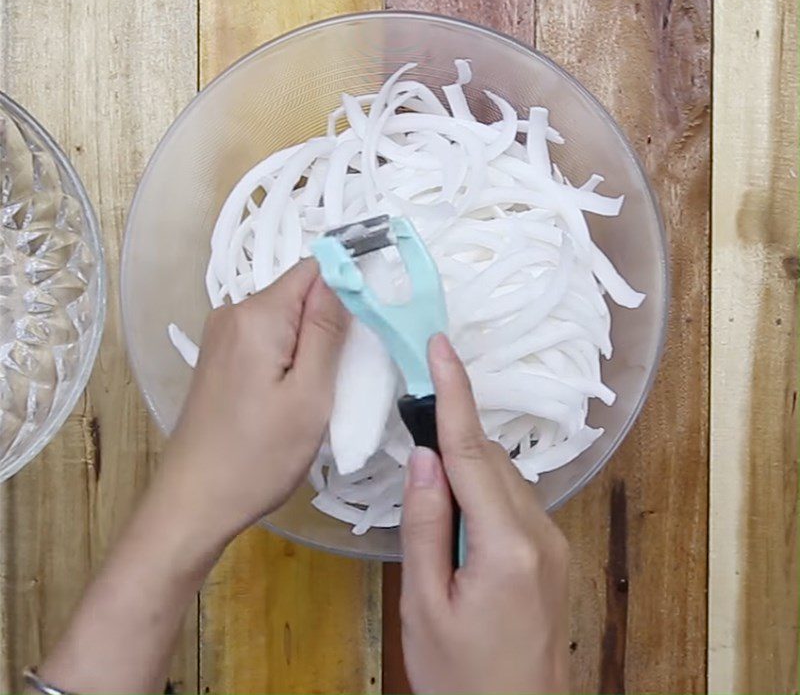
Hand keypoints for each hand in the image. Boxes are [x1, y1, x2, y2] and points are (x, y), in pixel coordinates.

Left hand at [155, 258, 348, 551]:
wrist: (194, 503)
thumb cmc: (259, 454)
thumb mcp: (309, 394)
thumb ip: (326, 329)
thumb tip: (341, 274)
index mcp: (257, 314)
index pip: (314, 269)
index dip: (348, 283)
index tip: (372, 321)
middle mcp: (233, 314)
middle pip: (299, 293)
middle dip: (331, 319)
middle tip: (351, 366)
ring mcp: (222, 337)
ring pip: (285, 319)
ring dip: (311, 342)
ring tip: (326, 386)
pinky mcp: (221, 360)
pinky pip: (267, 340)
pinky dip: (290, 356)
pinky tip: (296, 392)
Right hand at [400, 334, 569, 694]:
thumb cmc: (460, 676)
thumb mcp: (424, 604)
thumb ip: (424, 525)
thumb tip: (423, 456)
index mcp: (506, 544)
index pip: (470, 450)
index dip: (454, 391)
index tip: (441, 346)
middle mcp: (540, 532)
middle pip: (487, 459)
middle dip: (450, 441)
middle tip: (412, 443)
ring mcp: (553, 541)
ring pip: (501, 476)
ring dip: (464, 470)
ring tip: (433, 511)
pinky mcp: (552, 552)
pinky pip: (512, 500)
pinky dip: (481, 492)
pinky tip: (459, 525)